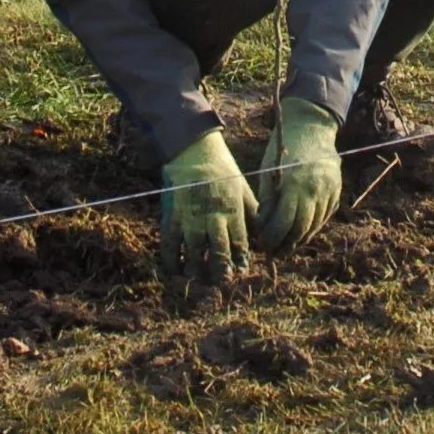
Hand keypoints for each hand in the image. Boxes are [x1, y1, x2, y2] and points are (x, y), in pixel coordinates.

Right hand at [157, 129, 255, 291]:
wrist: (194, 150)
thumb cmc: (223, 170)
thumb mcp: (243, 189)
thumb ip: (252, 212)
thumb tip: (263, 234)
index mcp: (233, 211)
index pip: (240, 244)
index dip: (240, 262)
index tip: (238, 272)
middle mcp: (213, 217)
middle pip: (219, 253)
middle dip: (220, 273)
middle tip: (220, 284)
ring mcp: (191, 218)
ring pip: (194, 254)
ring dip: (196, 272)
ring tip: (198, 280)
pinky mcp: (172, 216)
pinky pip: (170, 245)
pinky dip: (172, 261)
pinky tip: (175, 269)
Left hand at [252, 97, 342, 254]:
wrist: (311, 126)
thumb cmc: (283, 148)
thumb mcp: (269, 172)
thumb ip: (268, 201)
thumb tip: (264, 227)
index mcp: (293, 185)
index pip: (283, 223)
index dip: (272, 238)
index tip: (264, 244)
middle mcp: (314, 190)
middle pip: (301, 229)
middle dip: (286, 244)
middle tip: (275, 253)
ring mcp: (329, 190)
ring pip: (315, 225)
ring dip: (300, 238)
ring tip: (287, 246)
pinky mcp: (336, 190)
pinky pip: (325, 216)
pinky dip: (313, 226)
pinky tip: (302, 231)